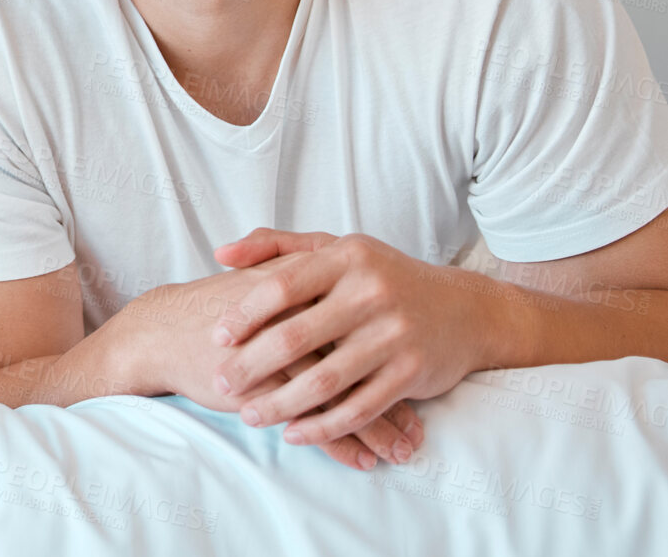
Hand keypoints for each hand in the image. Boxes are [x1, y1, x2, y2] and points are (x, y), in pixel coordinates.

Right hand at [115, 264, 422, 468]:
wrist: (161, 331)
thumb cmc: (215, 309)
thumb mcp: (261, 280)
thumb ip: (300, 277)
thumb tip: (345, 287)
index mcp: (305, 288)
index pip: (363, 325)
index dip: (393, 355)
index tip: (419, 380)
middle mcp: (300, 319)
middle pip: (364, 362)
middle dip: (395, 401)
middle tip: (419, 429)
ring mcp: (283, 355)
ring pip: (345, 395)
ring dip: (376, 429)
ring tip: (400, 451)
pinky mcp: (264, 386)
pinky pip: (313, 417)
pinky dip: (341, 442)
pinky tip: (361, 461)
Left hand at [211, 228, 483, 447]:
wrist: (463, 310)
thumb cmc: (380, 278)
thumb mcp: (334, 249)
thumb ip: (275, 246)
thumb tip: (220, 253)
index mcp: (346, 257)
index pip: (282, 286)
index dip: (244, 314)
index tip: (216, 338)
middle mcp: (371, 293)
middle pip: (296, 337)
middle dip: (251, 365)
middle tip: (221, 384)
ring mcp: (394, 335)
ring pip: (325, 380)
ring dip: (281, 404)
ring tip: (250, 416)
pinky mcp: (412, 373)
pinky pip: (358, 408)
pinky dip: (323, 426)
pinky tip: (294, 433)